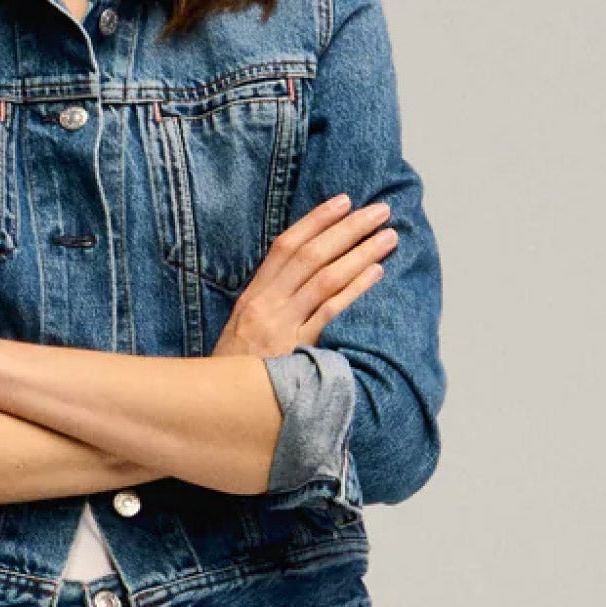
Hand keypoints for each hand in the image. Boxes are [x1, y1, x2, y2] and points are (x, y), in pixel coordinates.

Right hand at [211, 195, 397, 360]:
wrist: (217, 404)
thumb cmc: (235, 371)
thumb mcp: (242, 330)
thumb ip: (268, 305)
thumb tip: (301, 282)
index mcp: (253, 295)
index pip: (286, 246)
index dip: (316, 220)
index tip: (344, 201)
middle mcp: (266, 303)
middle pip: (311, 254)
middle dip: (348, 228)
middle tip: (378, 210)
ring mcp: (281, 324)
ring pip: (325, 277)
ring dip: (359, 252)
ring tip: (388, 237)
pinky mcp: (294, 348)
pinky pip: (329, 311)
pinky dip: (354, 289)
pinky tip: (376, 272)